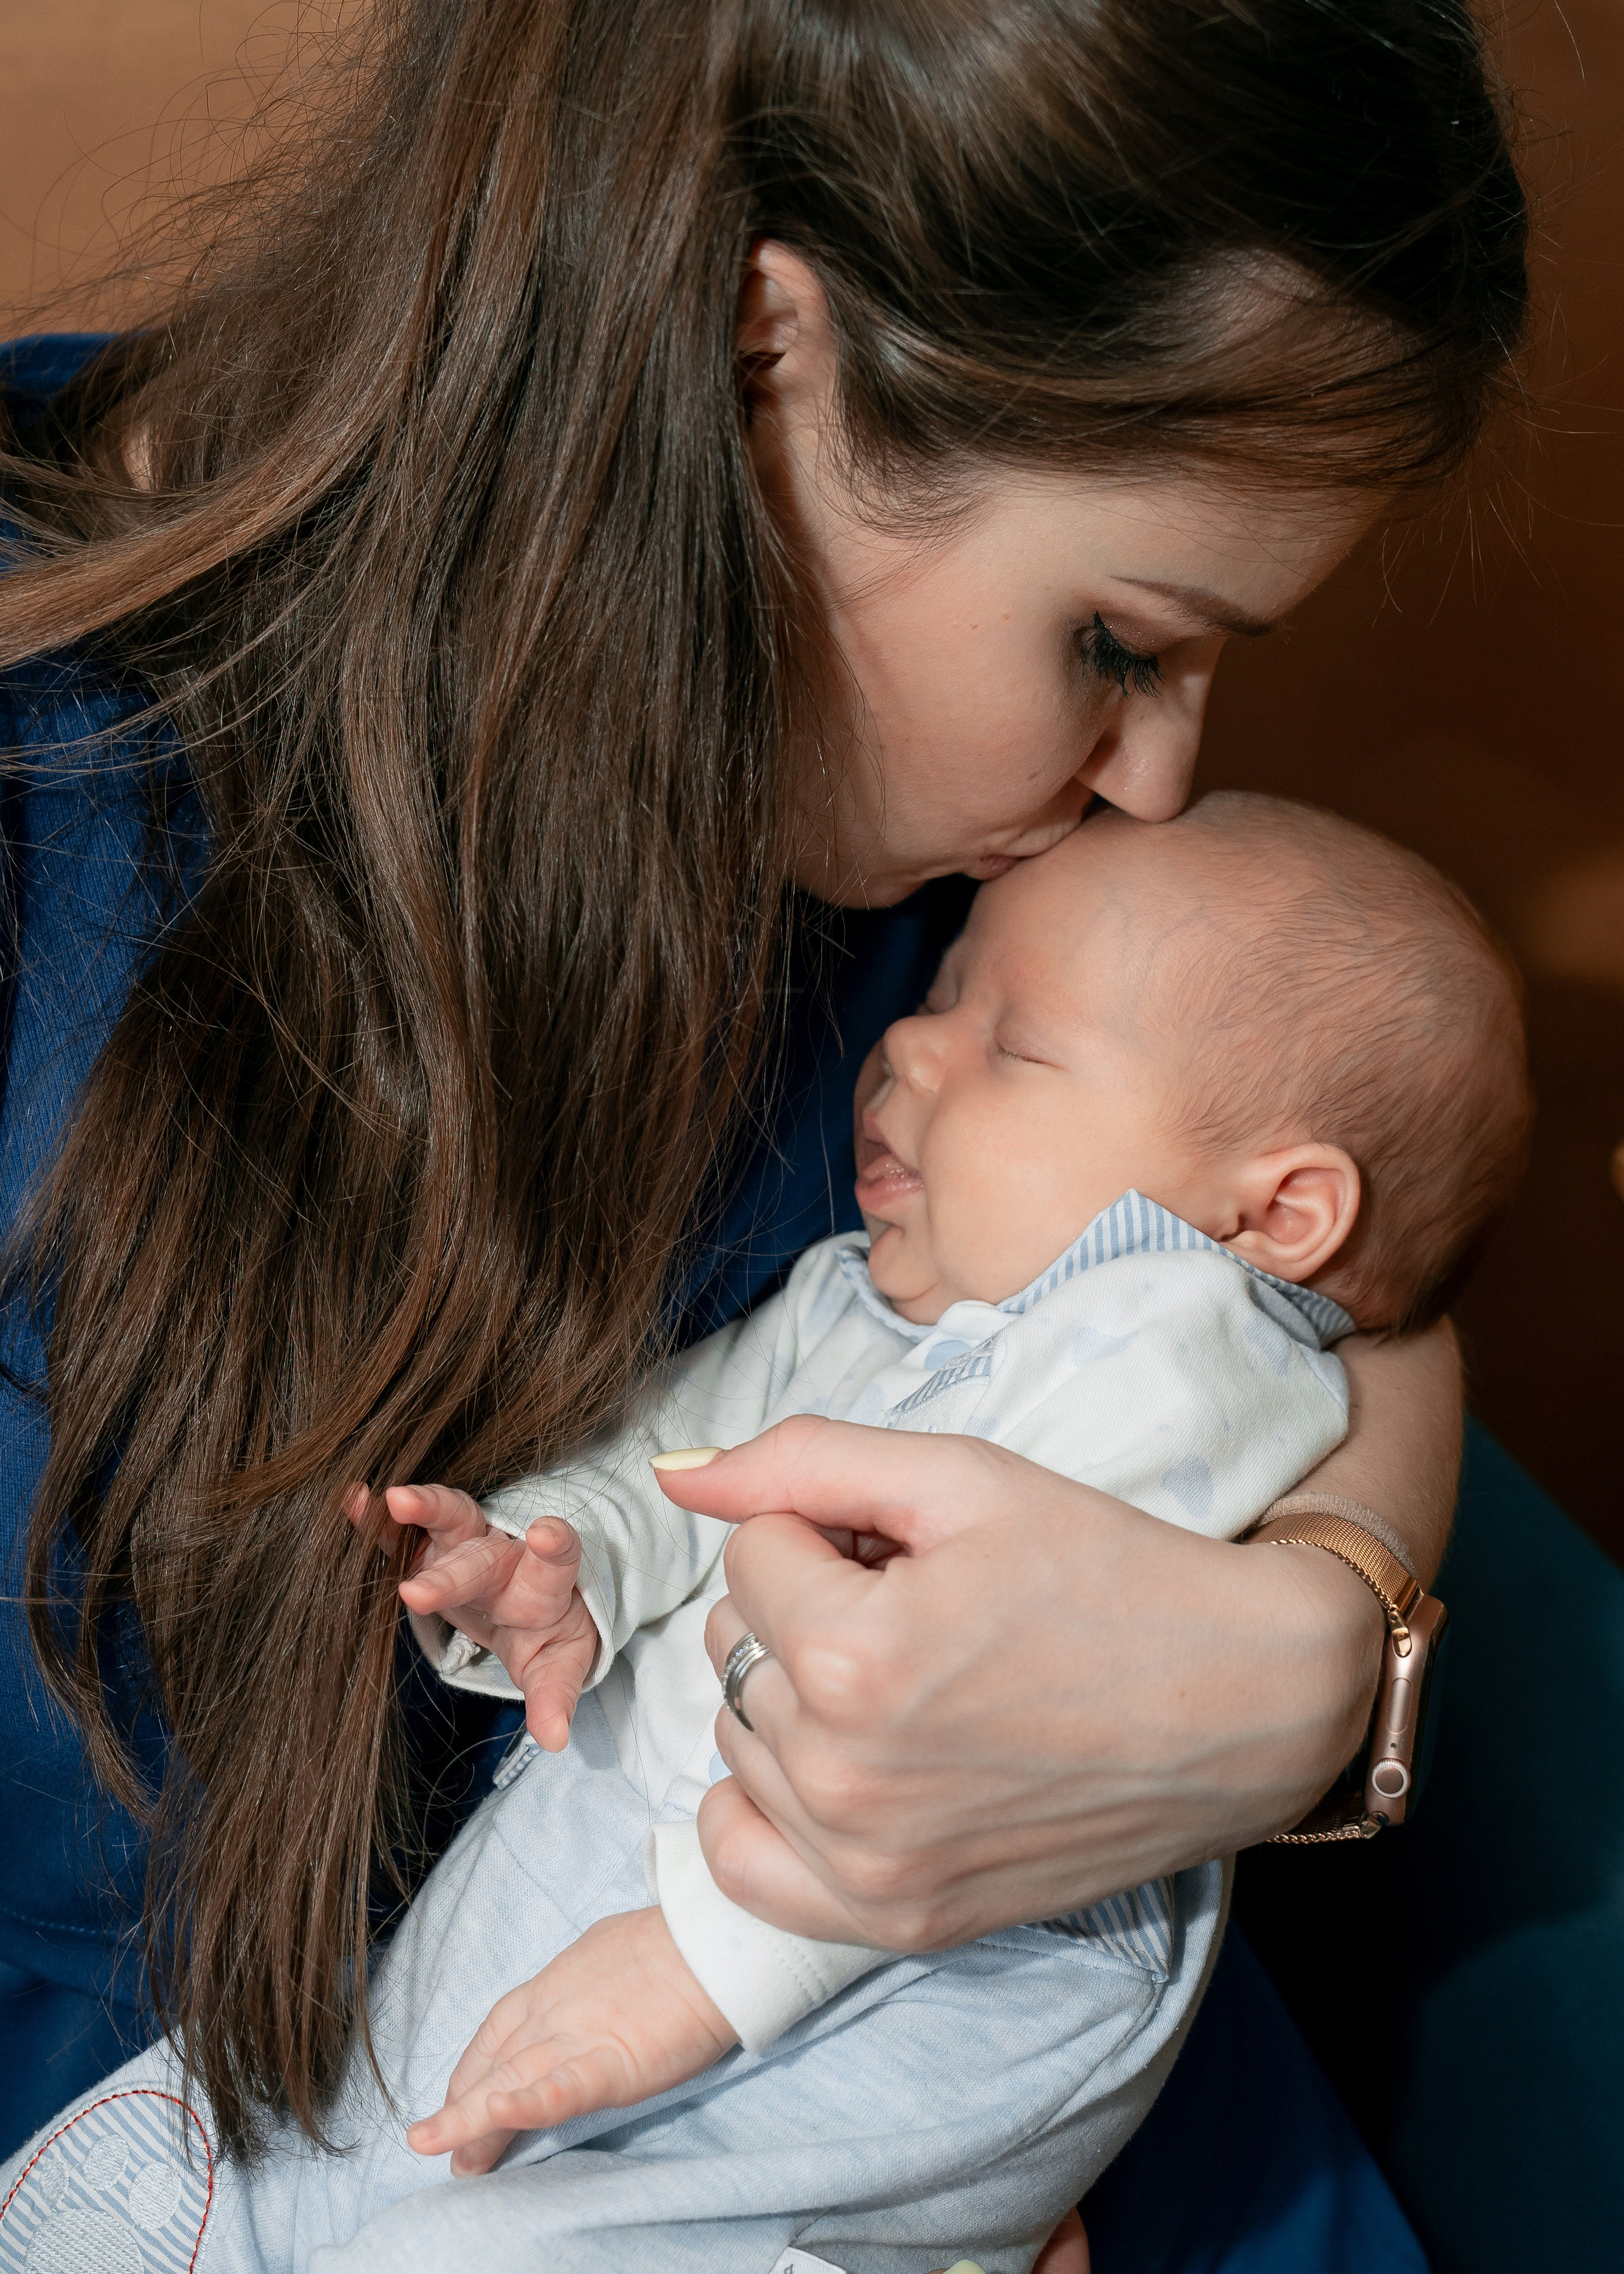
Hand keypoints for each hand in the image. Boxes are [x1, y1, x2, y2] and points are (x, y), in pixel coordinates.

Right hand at [376, 1483, 598, 1750]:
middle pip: (481, 1560)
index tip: (548, 1534)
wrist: (533, 1599)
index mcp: (541, 1585)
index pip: (555, 1562)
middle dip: (450, 1576)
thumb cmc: (549, 1629)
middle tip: (418, 1594)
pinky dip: (377, 1519)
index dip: (554, 1546)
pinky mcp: (431, 1549)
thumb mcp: (559, 1664)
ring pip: (448, 1519)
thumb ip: (555, 1696)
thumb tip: (556, 1738)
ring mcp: (466, 1545)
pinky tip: (352, 1501)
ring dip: (422, 1510)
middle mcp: (504, 1557)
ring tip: (391, 1501)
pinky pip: (402, 1532)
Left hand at [405, 1905, 737, 2173]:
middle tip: (435, 2146)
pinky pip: (560, 2091)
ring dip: (467, 2120)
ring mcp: (578, 2037)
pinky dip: (524, 2107)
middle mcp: (554, 2011)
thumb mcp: (612, 1954)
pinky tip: (494, 2120)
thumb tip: (584, 1998)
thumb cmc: (679, 1942)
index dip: (471, 2070)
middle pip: (494, 2066)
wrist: (719, 1938)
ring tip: (434, 2147)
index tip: (457, 2101)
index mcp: (555, 1984)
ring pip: (510, 2083)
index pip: (496, 2032)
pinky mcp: (611, 2064)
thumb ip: (587, 1984)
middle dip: (460, 2109)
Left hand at [649, 1415, 1398, 1950]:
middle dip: (807, 1605)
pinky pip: (743, 1862)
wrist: (1248, 1700)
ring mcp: (868, 1865)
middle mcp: (843, 1776)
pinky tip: (836, 1758)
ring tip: (912, 1674)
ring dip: (795, 1694)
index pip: (749, 1554)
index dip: (826, 1531)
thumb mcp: (961, 1478)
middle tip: (917, 1606)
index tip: (909, 1547)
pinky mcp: (897, 1920)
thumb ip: (802, 1461)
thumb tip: (672, 1473)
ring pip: (737, 1737)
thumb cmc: (1110, 1572)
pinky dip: (764, 1803)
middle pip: (736, 1646)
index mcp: (852, 1654)